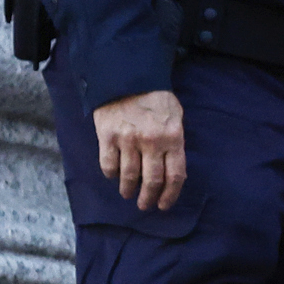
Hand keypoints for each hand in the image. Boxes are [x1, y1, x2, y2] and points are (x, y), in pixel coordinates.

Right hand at [93, 89, 186, 211]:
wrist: (127, 78)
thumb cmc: (156, 98)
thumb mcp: (176, 117)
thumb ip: (175, 142)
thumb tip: (172, 168)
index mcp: (173, 138)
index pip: (175, 175)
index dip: (170, 195)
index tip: (164, 205)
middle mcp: (152, 142)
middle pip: (152, 181)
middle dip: (148, 198)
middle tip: (145, 205)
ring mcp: (128, 140)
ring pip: (129, 176)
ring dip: (128, 190)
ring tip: (127, 194)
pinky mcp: (108, 136)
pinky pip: (108, 164)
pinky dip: (111, 174)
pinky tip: (113, 177)